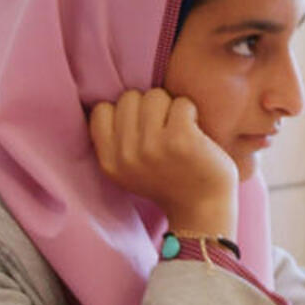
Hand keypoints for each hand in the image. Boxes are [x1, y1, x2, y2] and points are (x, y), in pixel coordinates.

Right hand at [88, 89, 238, 236]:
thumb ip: (115, 142)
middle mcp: (126, 155)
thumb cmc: (169, 182)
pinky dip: (191, 112)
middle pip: (129, 98)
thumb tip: (113, 102)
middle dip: (149, 106)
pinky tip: (195, 131)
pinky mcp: (179, 140)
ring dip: (171, 107)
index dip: (123, 111)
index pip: (101, 110)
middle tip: (163, 128)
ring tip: (179, 129)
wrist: (203, 209)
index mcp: (109, 162)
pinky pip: (181, 103)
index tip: (140, 126)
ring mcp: (152, 147)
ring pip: (155, 96)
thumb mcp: (128, 170)